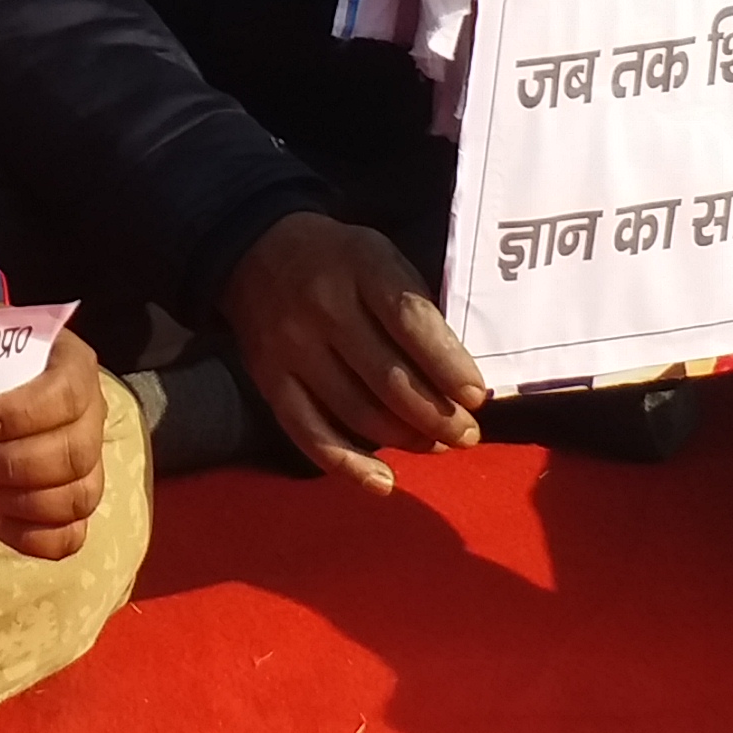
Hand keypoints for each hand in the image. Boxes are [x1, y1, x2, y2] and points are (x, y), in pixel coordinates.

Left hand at [0, 318, 108, 558]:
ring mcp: (89, 463)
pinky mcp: (73, 505)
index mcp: (72, 364)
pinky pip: (70, 536)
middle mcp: (92, 415)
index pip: (68, 394)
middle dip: (12, 465)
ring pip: (79, 498)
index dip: (24, 415)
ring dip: (19, 503)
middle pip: (75, 453)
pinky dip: (29, 537)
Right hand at [219, 211, 485, 492]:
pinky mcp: (269, 379)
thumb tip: (459, 378)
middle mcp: (323, 306)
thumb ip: (415, 307)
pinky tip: (384, 482)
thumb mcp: (382, 256)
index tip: (475, 397)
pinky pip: (310, 432)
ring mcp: (292, 346)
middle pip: (386, 376)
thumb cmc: (340, 260)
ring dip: (404, 438)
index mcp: (361, 265)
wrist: (257, 250)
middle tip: (467, 435)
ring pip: (356, 410)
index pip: (410, 322)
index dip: (446, 365)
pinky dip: (349, 465)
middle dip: (435, 415)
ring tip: (437, 445)